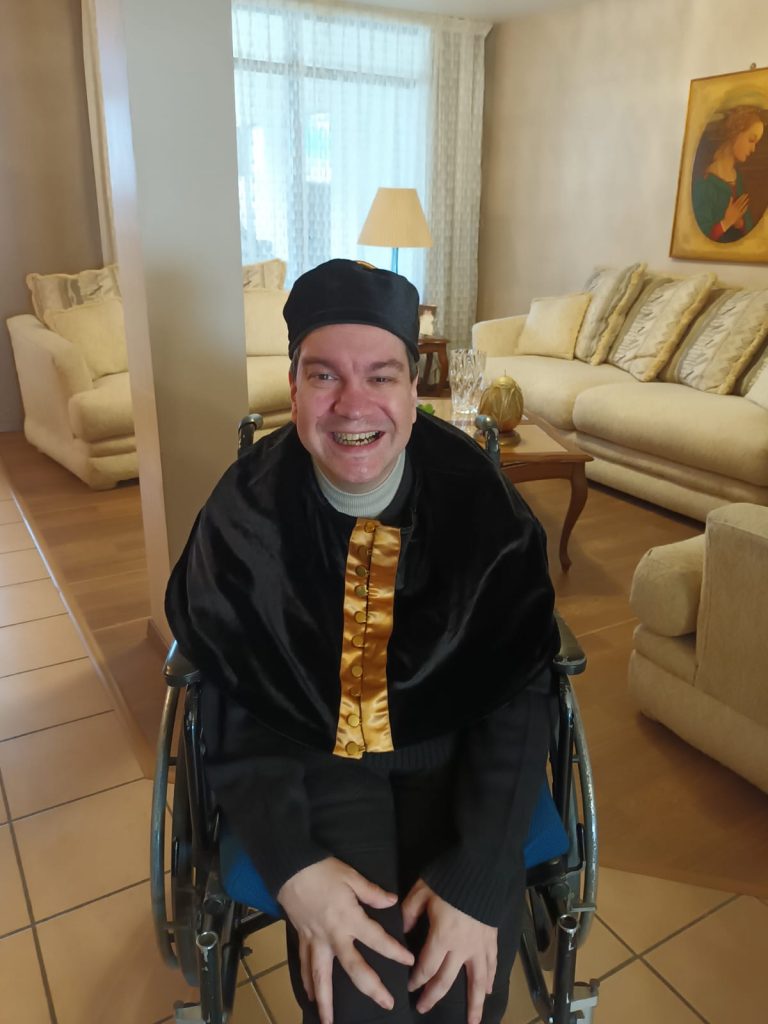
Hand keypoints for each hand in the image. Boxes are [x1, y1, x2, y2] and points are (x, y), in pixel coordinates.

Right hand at [277, 858, 413, 1023]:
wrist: (290, 868)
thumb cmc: (322, 870)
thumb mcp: (351, 876)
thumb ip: (372, 892)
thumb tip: (392, 902)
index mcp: (349, 918)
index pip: (376, 939)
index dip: (394, 951)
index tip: (409, 961)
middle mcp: (333, 936)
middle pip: (354, 968)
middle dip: (371, 988)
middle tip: (386, 1004)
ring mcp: (315, 940)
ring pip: (321, 976)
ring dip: (326, 1001)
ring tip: (330, 1023)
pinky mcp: (302, 938)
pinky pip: (304, 965)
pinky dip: (307, 983)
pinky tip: (311, 997)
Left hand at [402, 880, 497, 1023]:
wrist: (481, 867)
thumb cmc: (448, 878)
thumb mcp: (421, 891)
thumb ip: (409, 912)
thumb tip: (401, 930)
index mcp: (442, 937)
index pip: (426, 968)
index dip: (416, 980)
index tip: (409, 987)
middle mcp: (461, 947)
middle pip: (446, 980)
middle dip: (433, 997)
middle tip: (423, 1008)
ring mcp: (480, 945)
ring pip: (476, 981)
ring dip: (474, 1003)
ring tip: (472, 1022)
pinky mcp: (492, 938)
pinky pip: (492, 964)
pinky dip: (490, 979)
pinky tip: (488, 990)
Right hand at [722, 192, 749, 230]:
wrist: (728, 221)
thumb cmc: (728, 214)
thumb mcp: (728, 208)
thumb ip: (730, 202)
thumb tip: (731, 196)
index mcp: (733, 206)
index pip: (738, 200)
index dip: (741, 197)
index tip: (744, 194)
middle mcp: (735, 208)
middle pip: (740, 202)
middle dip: (744, 198)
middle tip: (747, 195)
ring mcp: (738, 211)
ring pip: (742, 206)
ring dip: (745, 202)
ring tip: (748, 199)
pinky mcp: (739, 215)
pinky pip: (743, 211)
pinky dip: (745, 208)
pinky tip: (747, 205)